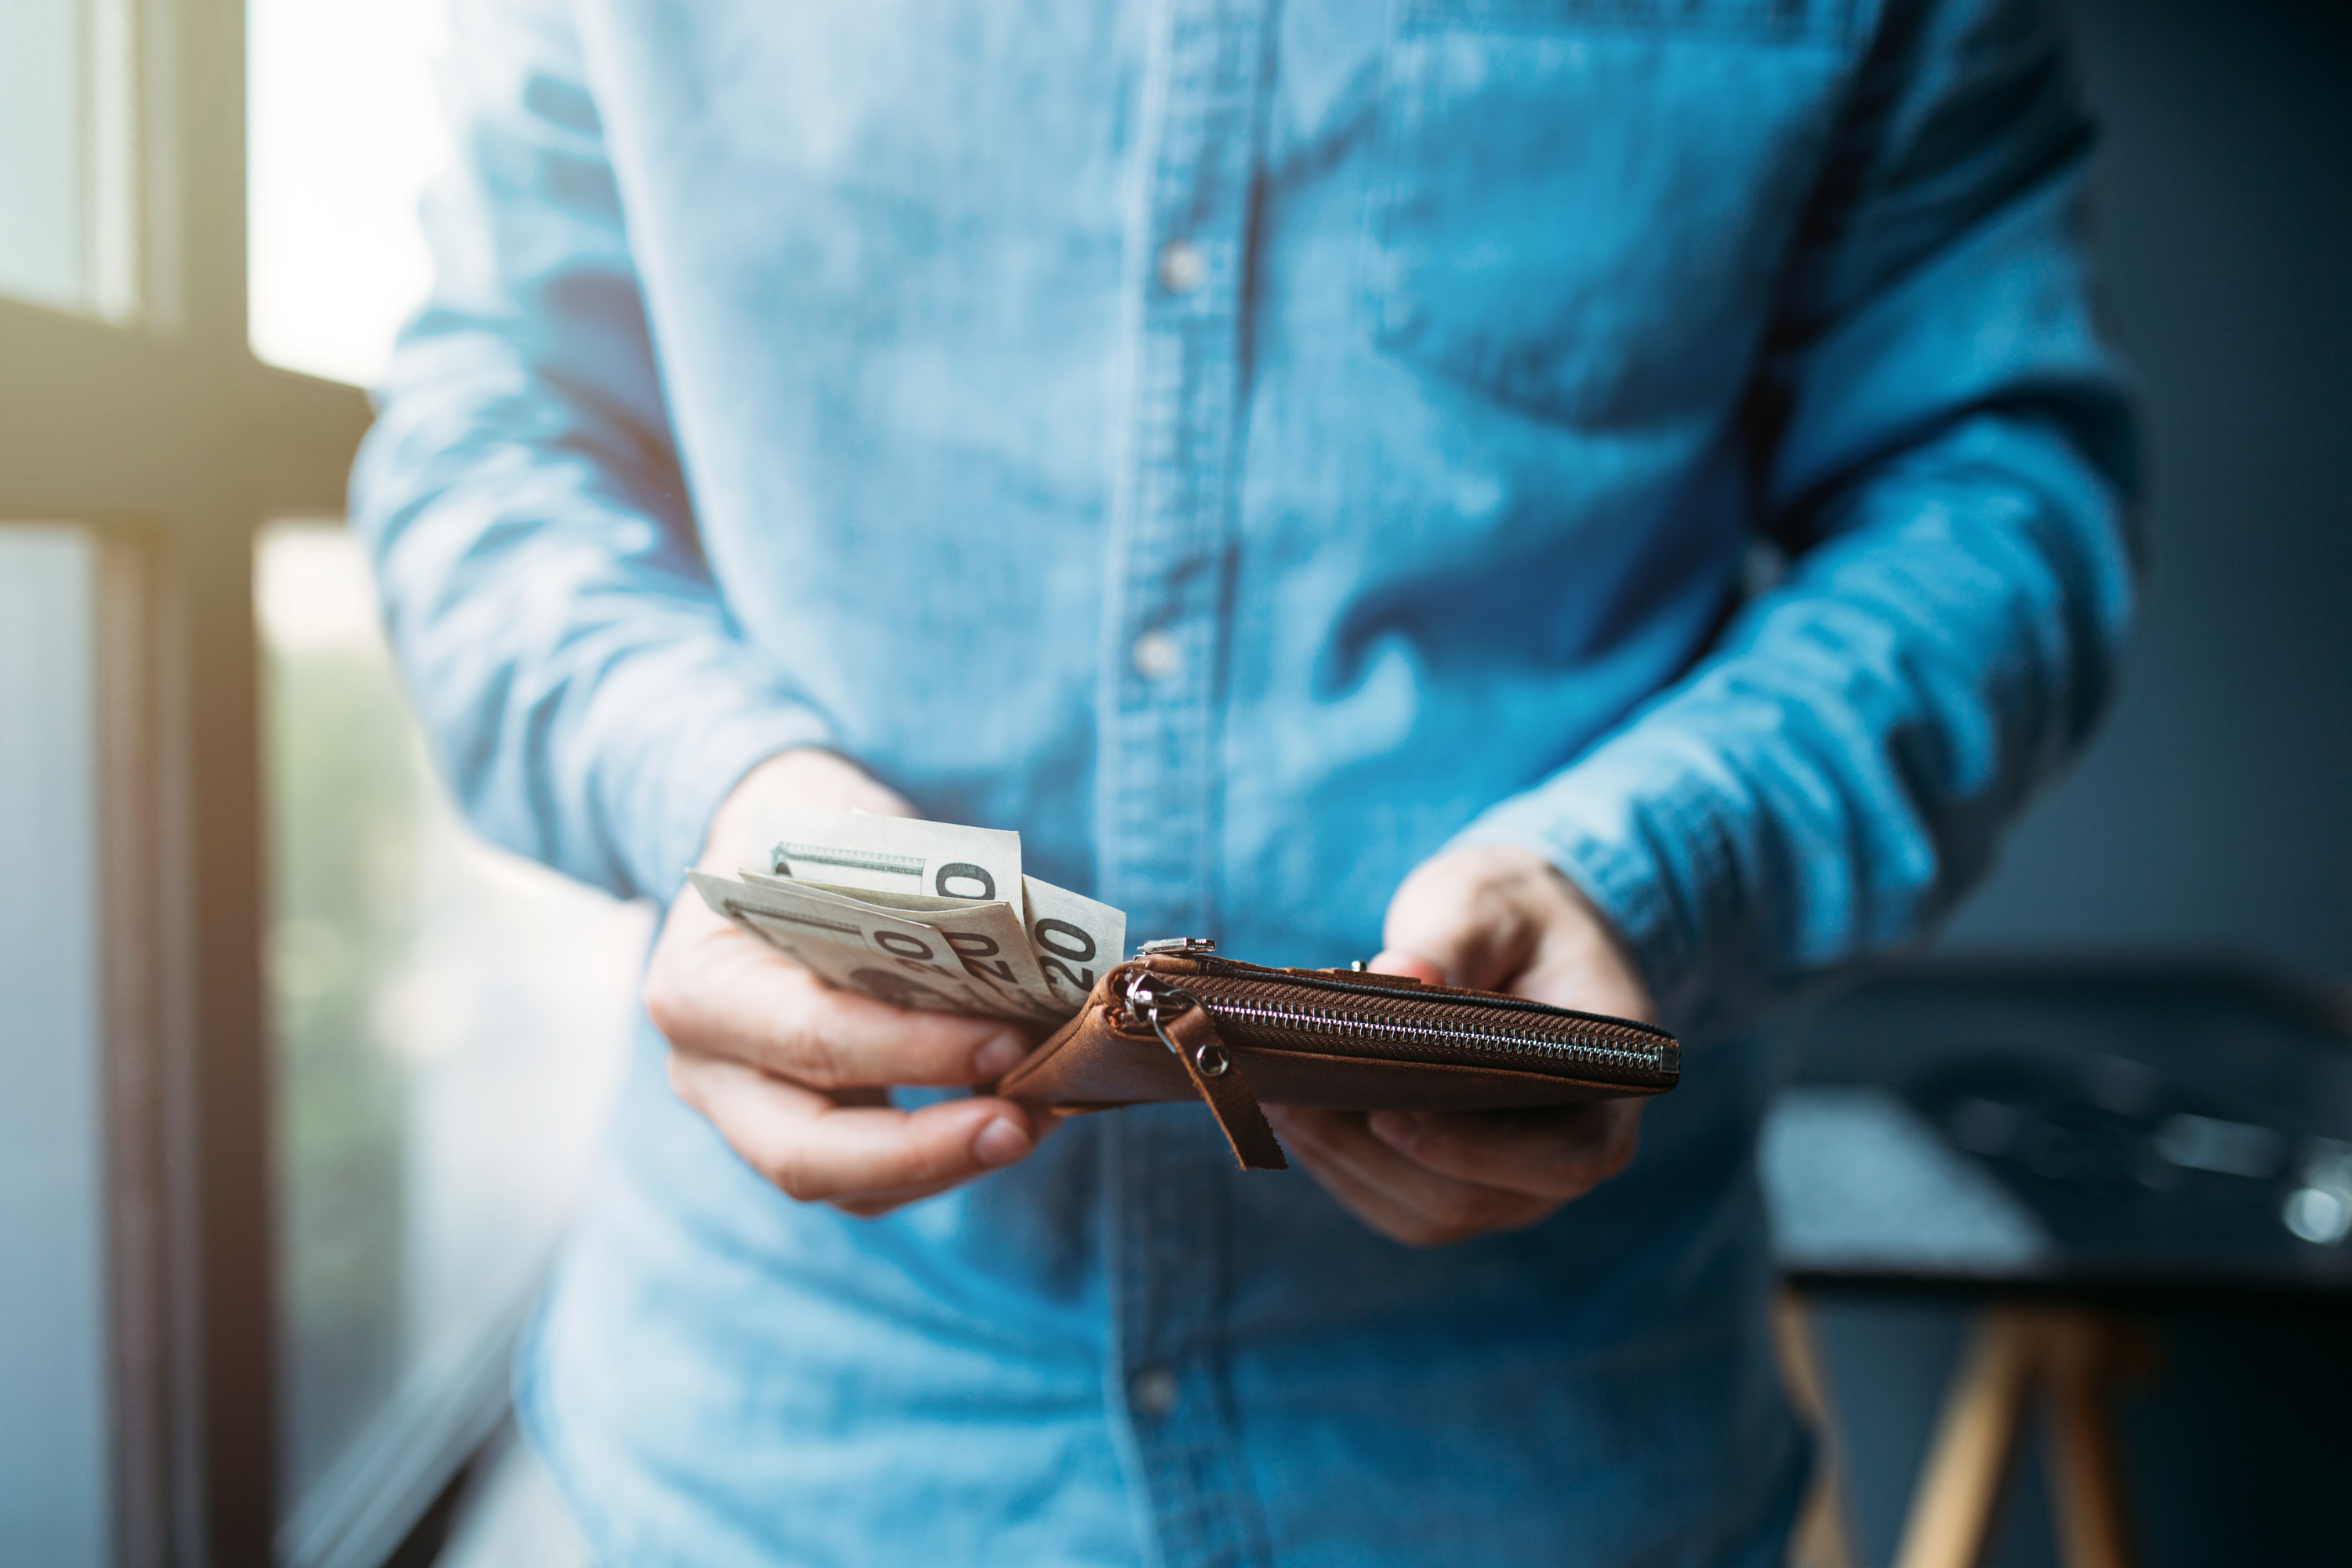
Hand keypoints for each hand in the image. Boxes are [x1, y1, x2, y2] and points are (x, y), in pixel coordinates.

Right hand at [645, 750, 1047, 1216]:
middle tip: (1021, 1123)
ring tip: (1036, 1120)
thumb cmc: (810, 836)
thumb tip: (1033, 960)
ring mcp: (741, 1114)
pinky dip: (943, 1157)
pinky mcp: (792, 1136)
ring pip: (844, 1185)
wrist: (762, 852)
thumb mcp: (845, 837)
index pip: (813, 1037)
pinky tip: (1015, 1116)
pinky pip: (869, 1180)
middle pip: (807, 1153)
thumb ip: (912, 901)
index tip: (1009, 1040)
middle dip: (925, 1149)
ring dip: (949, 1161)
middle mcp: (704, 1067)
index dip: (915, 1052)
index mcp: (701, 982)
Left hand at [1266, 844, 1653, 1246]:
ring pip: (1424, 1212)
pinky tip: (1291, 1112)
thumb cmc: (1517, 913)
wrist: (1516, 934)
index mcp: (1611, 1085)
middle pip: (1472, 1198)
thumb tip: (1404, 973)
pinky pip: (1396, 1200)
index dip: (1473, 1152)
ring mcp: (1512, 1178)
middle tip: (1294, 1095)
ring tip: (1277, 1098)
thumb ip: (1457, 938)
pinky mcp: (1457, 1180)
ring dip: (1344, 1163)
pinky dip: (1340, 1164)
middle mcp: (1569, 1151)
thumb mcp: (1493, 902)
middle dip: (1374, 1154)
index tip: (1388, 1114)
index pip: (1562, 1159)